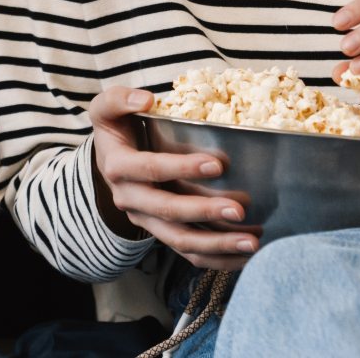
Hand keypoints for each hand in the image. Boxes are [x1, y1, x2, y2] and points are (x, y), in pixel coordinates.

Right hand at [87, 86, 256, 270]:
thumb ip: (120, 99)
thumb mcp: (107, 109)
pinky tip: (247, 257)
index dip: (182, 168)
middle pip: (168, 212)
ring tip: (252, 244)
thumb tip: (146, 99)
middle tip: (241, 209)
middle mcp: (130, 200)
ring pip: (180, 241)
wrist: (108, 162)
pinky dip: (218, 259)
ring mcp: (147, 221)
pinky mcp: (162, 234)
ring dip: (217, 245)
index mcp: (118, 168)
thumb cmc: (117, 130)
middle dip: (205, 212)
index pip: (151, 169)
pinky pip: (189, 254)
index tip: (218, 164)